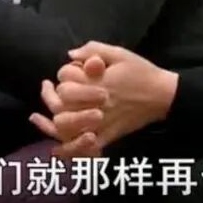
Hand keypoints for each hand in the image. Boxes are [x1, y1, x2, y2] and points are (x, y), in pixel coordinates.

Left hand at [30, 42, 178, 156]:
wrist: (163, 95)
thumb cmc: (142, 72)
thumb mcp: (120, 53)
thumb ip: (94, 49)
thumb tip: (70, 54)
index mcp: (97, 81)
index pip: (66, 78)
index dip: (64, 73)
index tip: (69, 71)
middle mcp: (95, 102)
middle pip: (61, 103)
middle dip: (51, 96)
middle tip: (48, 89)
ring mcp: (101, 121)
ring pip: (66, 127)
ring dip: (50, 123)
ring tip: (40, 117)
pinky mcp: (108, 135)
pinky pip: (84, 149)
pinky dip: (68, 152)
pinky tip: (55, 151)